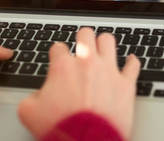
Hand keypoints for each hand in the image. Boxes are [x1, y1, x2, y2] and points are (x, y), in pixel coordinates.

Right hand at [17, 28, 139, 139]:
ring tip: (103, 50)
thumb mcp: (29, 112)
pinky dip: (132, 62)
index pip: (58, 47)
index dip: (57, 53)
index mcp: (63, 67)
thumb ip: (32, 96)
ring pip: (109, 41)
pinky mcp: (126, 84)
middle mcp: (87, 63)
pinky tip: (130, 61)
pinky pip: (133, 65)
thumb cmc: (59, 129)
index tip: (59, 59)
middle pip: (86, 34)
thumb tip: (38, 95)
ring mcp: (109, 71)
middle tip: (82, 47)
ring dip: (104, 44)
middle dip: (82, 39)